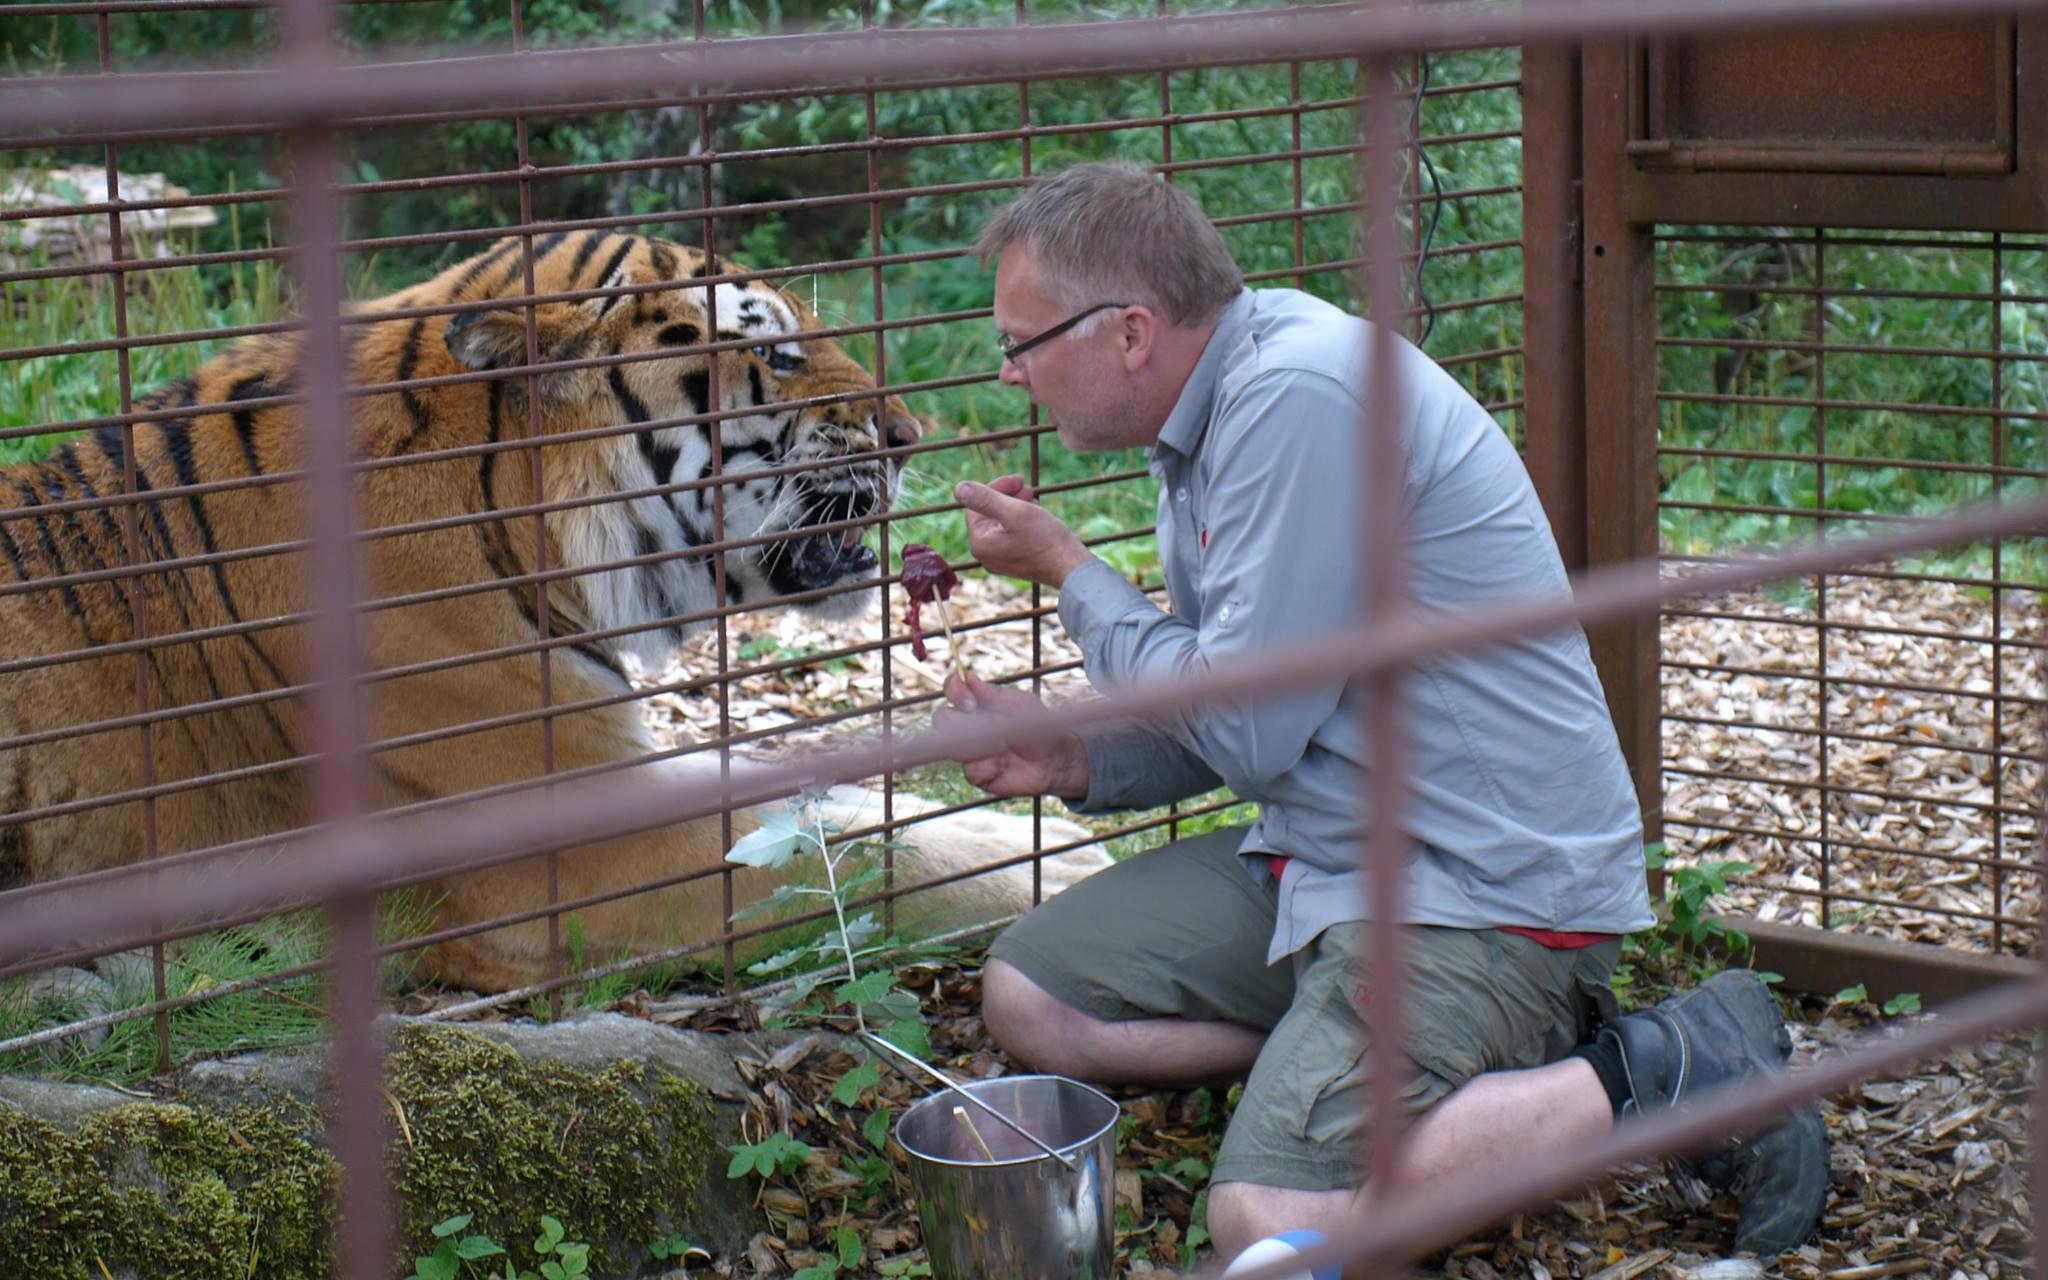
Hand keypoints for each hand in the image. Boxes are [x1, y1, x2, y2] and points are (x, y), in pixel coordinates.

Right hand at [934, 672, 1089, 801]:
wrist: (1054, 760)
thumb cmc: (1039, 728)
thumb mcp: (1023, 706)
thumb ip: (995, 695)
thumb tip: (970, 678)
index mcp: (977, 703)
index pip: (952, 689)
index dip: (955, 693)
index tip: (972, 703)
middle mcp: (968, 725)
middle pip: (942, 718)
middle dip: (961, 723)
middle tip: (988, 727)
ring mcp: (969, 750)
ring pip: (955, 747)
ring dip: (982, 747)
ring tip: (1004, 745)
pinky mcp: (976, 774)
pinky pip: (971, 770)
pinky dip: (990, 766)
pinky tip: (1004, 765)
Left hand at [955, 475, 1094, 588]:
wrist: (1072, 568)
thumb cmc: (1045, 539)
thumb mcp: (1014, 511)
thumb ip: (985, 498)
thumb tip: (959, 488)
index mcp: (980, 543)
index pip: (977, 505)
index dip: (996, 487)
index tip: (1018, 479)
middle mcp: (986, 555)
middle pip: (988, 514)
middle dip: (1006, 496)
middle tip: (1026, 485)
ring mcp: (1001, 560)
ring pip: (1002, 522)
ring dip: (1015, 505)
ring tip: (1033, 497)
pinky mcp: (1016, 561)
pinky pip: (1012, 534)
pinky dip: (1022, 520)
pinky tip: (1036, 512)